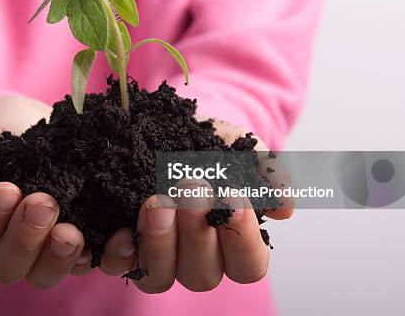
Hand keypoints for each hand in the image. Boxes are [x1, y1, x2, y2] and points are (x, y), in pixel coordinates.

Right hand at [0, 96, 90, 288]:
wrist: (25, 119)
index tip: (6, 189)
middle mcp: (5, 245)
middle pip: (6, 266)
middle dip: (25, 239)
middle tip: (43, 204)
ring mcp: (43, 248)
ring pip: (45, 273)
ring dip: (60, 256)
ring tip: (73, 231)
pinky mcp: (80, 238)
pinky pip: (90, 260)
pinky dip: (105, 254)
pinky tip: (120, 237)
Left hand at [98, 116, 292, 292]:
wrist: (165, 127)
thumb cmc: (208, 145)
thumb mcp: (238, 148)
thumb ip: (264, 172)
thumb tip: (284, 205)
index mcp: (231, 244)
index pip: (248, 265)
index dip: (243, 239)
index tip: (234, 197)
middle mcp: (195, 259)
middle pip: (203, 274)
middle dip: (198, 231)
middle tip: (192, 187)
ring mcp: (159, 258)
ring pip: (161, 277)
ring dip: (161, 241)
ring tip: (158, 200)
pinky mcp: (124, 249)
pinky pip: (120, 267)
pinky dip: (120, 253)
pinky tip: (122, 229)